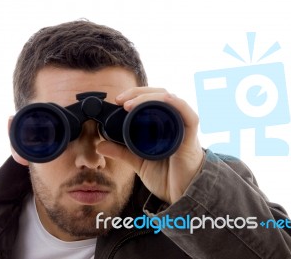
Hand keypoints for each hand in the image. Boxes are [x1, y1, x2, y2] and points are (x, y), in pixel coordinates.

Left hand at [97, 87, 204, 203]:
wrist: (181, 196)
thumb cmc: (166, 177)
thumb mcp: (138, 162)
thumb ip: (121, 152)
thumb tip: (100, 145)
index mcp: (162, 124)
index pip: (149, 100)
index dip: (134, 95)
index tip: (116, 101)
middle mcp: (173, 121)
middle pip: (158, 95)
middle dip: (138, 93)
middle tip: (119, 100)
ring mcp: (182, 127)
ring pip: (169, 100)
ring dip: (149, 97)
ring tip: (130, 105)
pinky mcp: (190, 136)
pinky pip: (187, 114)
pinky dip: (175, 104)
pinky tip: (163, 100)